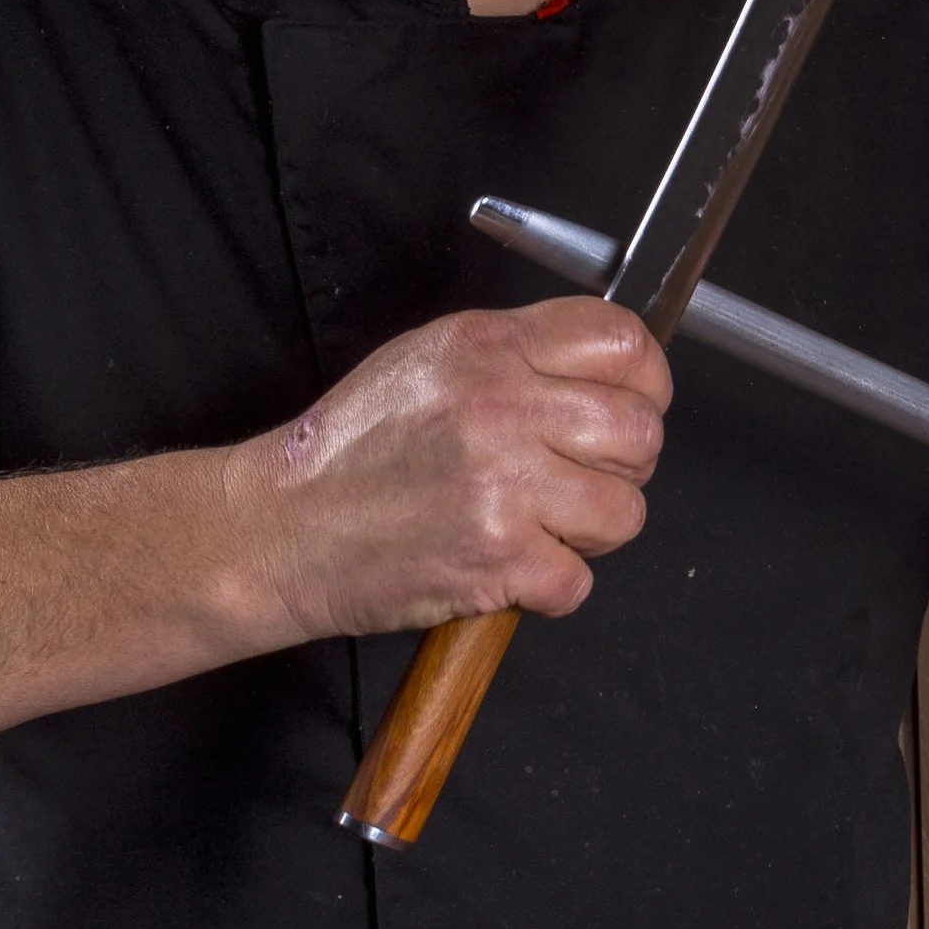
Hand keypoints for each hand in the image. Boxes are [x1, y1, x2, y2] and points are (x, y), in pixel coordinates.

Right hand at [230, 298, 671, 639]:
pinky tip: (508, 566)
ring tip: (539, 525)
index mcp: (488, 347)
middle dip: (626, 465)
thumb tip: (607, 374)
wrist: (282, 530)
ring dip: (592, 531)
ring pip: (626, 511)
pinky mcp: (499, 557)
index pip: (623, 341)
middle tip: (580, 480)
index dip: (646, 380)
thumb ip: (519, 357)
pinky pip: (579, 581)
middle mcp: (502, 406)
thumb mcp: (429, 362)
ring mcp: (504, 484)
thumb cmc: (354, 451)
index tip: (633, 405)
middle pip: (640, 430)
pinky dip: (551, 587)